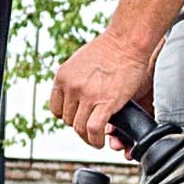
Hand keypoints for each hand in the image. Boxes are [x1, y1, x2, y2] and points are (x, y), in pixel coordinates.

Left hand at [46, 24, 161, 142]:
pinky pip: (93, 130)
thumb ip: (75, 79)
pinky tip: (100, 142)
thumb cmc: (110, 48)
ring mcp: (87, 95)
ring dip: (88, 137)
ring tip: (96, 139)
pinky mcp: (104, 103)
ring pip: (79, 128)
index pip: (56, 109)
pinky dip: (95, 141)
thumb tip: (76, 95)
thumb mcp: (81, 61)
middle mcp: (71, 87)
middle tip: (92, 126)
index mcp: (63, 77)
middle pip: (68, 120)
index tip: (78, 118)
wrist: (127, 41)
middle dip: (80, 125)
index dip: (68, 116)